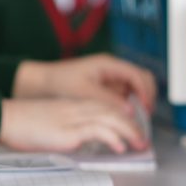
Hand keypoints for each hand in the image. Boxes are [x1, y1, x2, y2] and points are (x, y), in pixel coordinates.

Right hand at [0, 98, 148, 152]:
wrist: (3, 118)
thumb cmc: (20, 122)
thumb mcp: (47, 122)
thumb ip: (65, 129)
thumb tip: (78, 143)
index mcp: (70, 105)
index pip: (103, 106)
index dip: (122, 117)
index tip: (131, 129)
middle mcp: (74, 109)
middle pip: (112, 111)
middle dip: (132, 124)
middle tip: (143, 139)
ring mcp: (71, 118)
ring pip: (110, 118)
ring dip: (129, 131)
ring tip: (139, 144)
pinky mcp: (67, 131)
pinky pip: (97, 131)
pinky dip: (112, 137)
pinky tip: (120, 146)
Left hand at [13, 54, 156, 113]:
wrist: (39, 83)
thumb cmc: (58, 82)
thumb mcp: (84, 92)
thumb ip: (108, 101)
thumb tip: (130, 111)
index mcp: (108, 64)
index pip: (138, 75)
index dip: (145, 93)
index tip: (145, 109)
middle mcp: (111, 70)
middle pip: (141, 80)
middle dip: (146, 98)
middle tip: (144, 117)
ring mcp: (109, 79)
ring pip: (134, 90)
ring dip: (138, 104)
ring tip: (135, 121)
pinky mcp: (104, 89)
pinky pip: (123, 97)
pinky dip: (127, 107)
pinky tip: (123, 120)